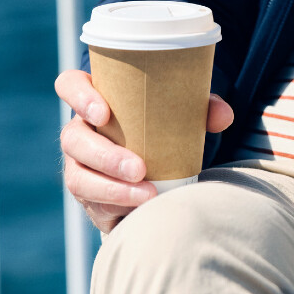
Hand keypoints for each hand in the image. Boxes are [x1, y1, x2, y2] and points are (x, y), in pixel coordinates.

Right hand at [54, 69, 233, 233]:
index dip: (79, 96)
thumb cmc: (163, 129)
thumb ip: (202, 109)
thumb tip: (224, 115)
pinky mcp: (88, 197)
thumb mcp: (182, 114)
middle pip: (73, 139)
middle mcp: (80, 132)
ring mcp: (78, 166)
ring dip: (111, 189)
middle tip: (139, 168)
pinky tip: (142, 209)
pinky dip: (119, 207)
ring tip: (148, 194)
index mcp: (96, 99)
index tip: (104, 113)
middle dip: (104, 156)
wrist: (156, 171)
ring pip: (78, 178)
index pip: (70, 85)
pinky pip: (93, 205)